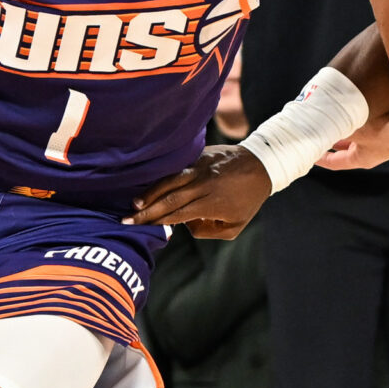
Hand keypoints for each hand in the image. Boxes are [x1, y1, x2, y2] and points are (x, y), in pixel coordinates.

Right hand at [127, 145, 273, 237]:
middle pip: (169, 199)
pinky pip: (176, 167)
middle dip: (146, 211)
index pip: (178, 214)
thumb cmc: (248, 199)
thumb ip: (208, 232)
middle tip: (126, 220)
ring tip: (134, 202)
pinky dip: (161, 176)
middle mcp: (203, 184)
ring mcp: (200, 168)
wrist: (262, 164)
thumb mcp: (235, 225)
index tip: (140, 228)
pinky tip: (146, 183)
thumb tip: (185, 226)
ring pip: (169, 180)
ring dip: (150, 192)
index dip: (157, 221)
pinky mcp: (199, 155)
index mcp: (212, 203)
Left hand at [318, 108, 388, 171]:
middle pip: (349, 150)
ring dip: (351, 129)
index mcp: (361, 159)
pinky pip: (375, 128)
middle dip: (335, 141)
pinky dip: (364, 121)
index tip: (311, 154)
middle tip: (323, 134)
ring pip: (362, 138)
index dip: (321, 158)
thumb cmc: (384, 128)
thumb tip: (319, 120)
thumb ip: (337, 126)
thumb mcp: (353, 127)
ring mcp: (386, 145)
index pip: (336, 162)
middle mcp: (373, 155)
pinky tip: (362, 109)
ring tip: (340, 118)